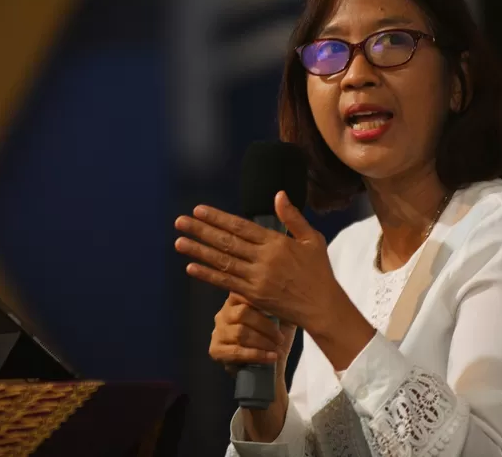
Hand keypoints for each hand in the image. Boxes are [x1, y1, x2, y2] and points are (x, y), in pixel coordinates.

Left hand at [174, 191, 336, 331]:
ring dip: (199, 251)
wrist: (322, 307)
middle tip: (180, 221)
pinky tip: (191, 267)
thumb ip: (293, 217)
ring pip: (222, 262)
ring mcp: (256, 279)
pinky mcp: (253, 296)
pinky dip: (208, 275)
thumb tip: (279, 194)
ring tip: (179, 241)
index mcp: (276, 242)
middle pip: (226, 242)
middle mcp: (264, 259)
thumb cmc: (318, 272)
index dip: (219, 218)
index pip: (241, 227)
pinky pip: (226, 283)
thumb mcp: (312, 239)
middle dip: (201, 230)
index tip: (199, 210)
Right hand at [212, 293, 296, 442]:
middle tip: (280, 337)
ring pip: (240, 332)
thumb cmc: (275, 338)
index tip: (278, 310)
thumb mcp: (282, 318)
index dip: (260, 300)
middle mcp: (223, 313)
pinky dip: (256, 354)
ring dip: (262, 341)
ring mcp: (218, 332)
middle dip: (266, 326)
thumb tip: (291, 292)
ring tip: (276, 348)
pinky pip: (236, 351)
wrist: (270, 367)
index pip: (244, 292)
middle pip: (242, 313)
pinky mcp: (216, 350)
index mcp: (236, 300)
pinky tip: (270, 357)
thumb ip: (281, 303)